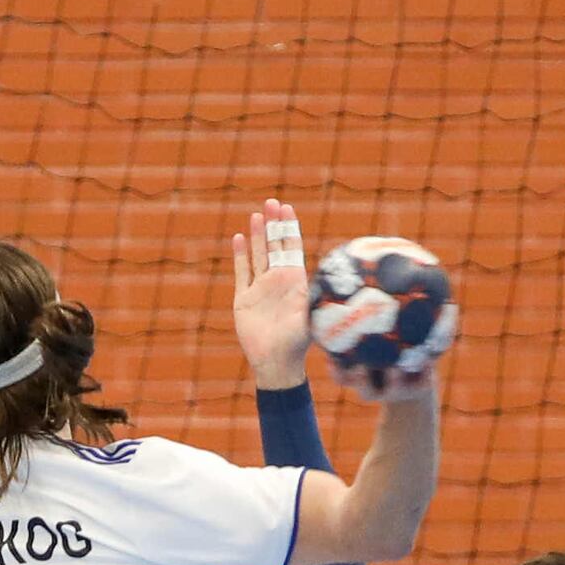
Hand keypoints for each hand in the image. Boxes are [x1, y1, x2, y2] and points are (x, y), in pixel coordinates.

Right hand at [231, 199, 313, 383]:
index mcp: (295, 281)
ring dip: (258, 235)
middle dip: (274, 224)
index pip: (292, 247)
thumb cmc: (298, 342)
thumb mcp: (309, 315)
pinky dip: (240, 256)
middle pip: (275, 245)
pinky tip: (240, 238)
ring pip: (258, 255)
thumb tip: (324, 280)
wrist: (276, 362)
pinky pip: (241, 272)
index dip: (290, 228)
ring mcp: (260, 288)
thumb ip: (313, 297)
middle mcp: (278, 280)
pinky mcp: (244, 299)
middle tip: (272, 202)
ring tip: (257, 215)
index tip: (287, 209)